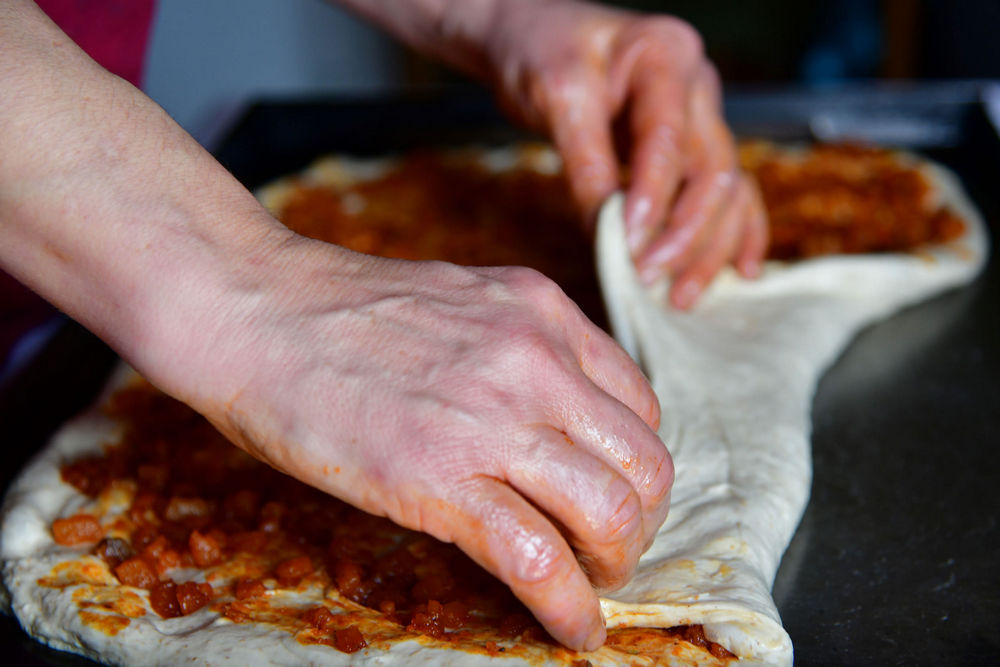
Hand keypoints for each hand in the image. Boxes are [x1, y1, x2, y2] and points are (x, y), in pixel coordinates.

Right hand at [154, 236, 672, 650]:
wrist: (252, 309)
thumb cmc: (338, 312)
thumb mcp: (459, 302)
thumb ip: (517, 349)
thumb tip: (548, 422)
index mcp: (542, 311)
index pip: (641, 406)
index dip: (633, 467)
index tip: (610, 495)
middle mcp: (536, 359)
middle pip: (646, 466)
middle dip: (640, 524)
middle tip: (608, 550)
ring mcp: (492, 418)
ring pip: (611, 513)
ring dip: (615, 567)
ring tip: (589, 587)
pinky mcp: (438, 478)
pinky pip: (538, 560)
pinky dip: (570, 609)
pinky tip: (569, 627)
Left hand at [479, 1, 767, 307]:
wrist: (535, 32)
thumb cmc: (541, 50)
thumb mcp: (556, 97)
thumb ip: (585, 161)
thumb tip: (605, 232)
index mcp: (666, 55)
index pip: (669, 139)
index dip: (651, 197)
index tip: (625, 243)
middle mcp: (698, 85)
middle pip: (713, 171)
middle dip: (684, 235)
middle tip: (648, 278)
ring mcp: (702, 116)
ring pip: (727, 190)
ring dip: (709, 247)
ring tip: (681, 296)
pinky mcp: (693, 145)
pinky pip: (729, 191)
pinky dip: (735, 231)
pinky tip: (740, 271)